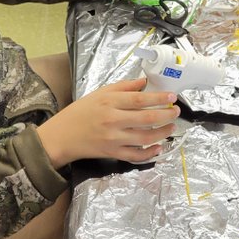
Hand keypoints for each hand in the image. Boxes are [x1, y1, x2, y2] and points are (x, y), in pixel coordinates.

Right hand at [36, 78, 178, 165]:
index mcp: (109, 102)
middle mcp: (113, 120)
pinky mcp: (112, 153)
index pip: (140, 99)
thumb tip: (143, 82)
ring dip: (162, 132)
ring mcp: (113, 139)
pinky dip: (149, 153)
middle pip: (147, 118)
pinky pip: (135, 155)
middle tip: (176, 111)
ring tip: (171, 127)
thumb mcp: (99, 93)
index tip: (172, 96)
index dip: (159, 98)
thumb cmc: (79, 113)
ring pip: (145, 137)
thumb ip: (123, 87)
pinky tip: (158, 148)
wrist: (62, 136)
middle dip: (166, 114)